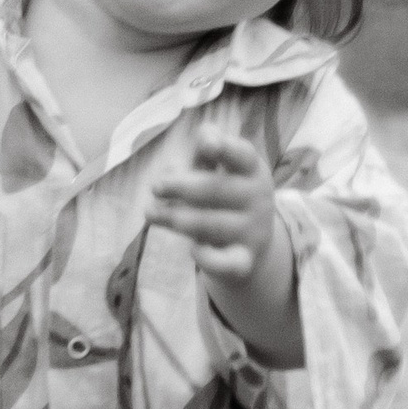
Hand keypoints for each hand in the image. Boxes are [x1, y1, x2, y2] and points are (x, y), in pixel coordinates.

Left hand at [149, 131, 288, 286]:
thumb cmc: (225, 195)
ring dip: (176, 218)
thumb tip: (188, 151)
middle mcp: (258, 199)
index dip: (225, 148)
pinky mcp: (243, 261)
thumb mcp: (218, 169)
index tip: (205, 145)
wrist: (251, 243)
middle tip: (155, 186)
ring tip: (150, 213)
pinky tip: (192, 250)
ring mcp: (252, 231)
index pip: (241, 155)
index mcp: (252, 169)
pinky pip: (228, 263)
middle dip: (181, 187)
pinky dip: (209, 258)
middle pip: (217, 190)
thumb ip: (203, 154)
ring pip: (211, 225)